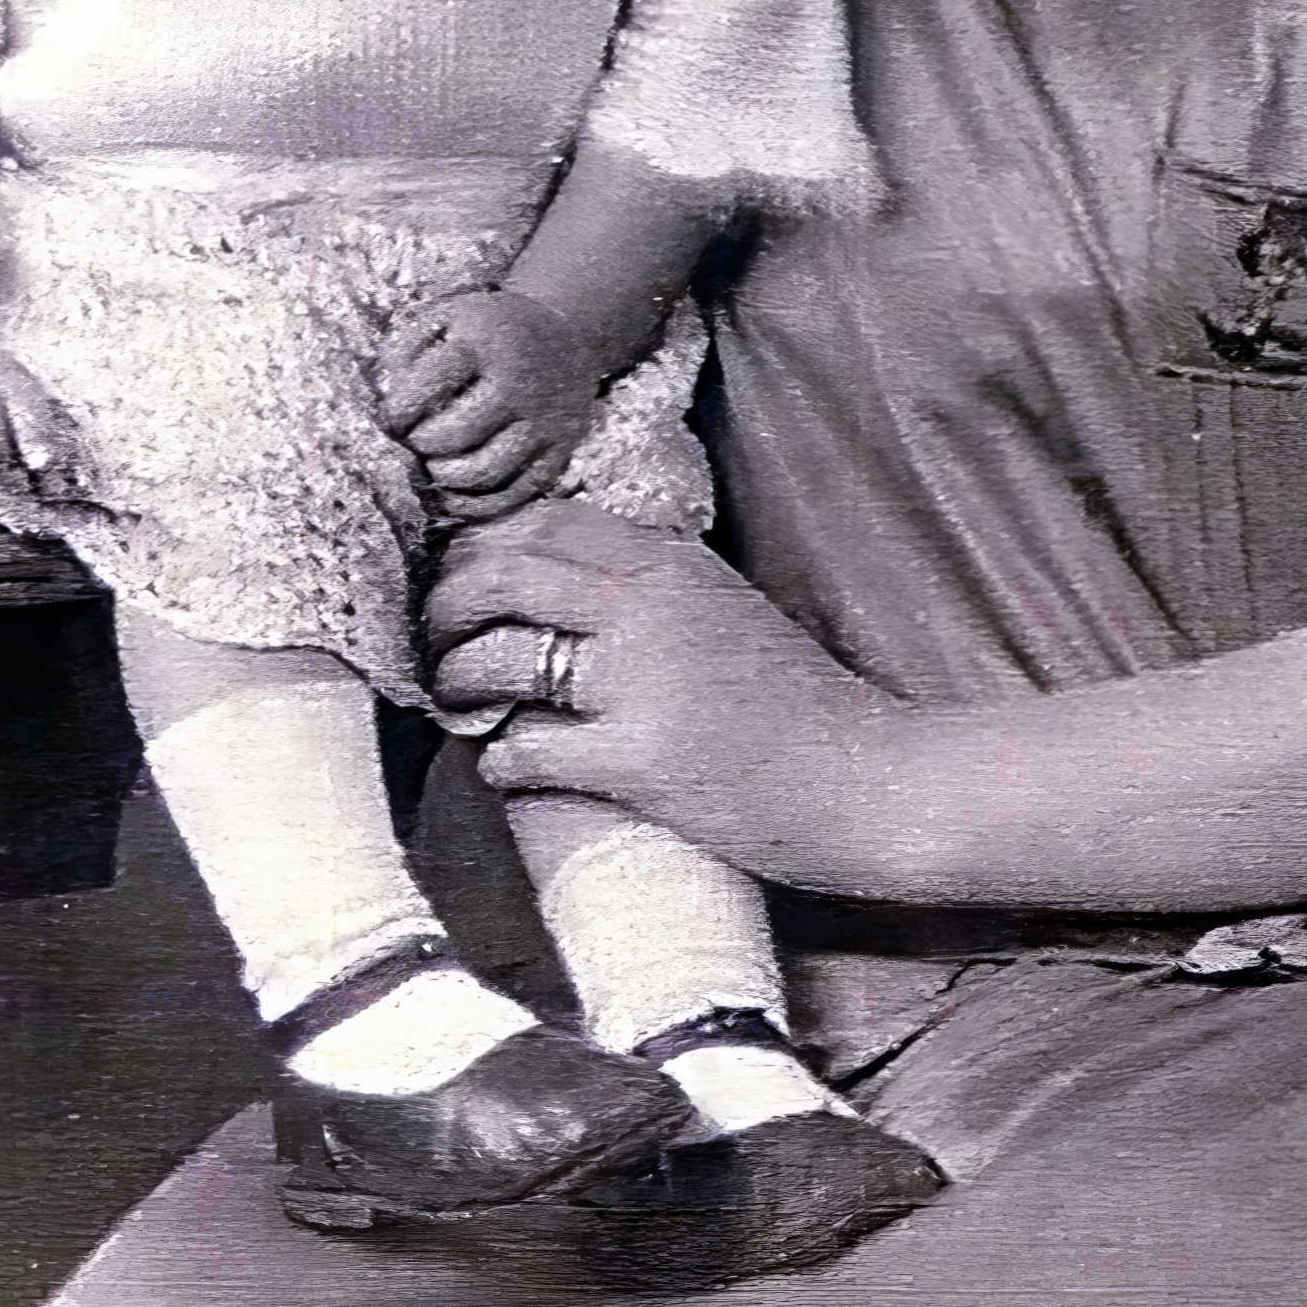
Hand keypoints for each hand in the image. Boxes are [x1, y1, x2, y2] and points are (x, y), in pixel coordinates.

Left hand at [375, 284, 601, 521]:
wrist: (569, 333)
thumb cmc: (491, 329)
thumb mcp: (448, 315)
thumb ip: (407, 348)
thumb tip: (387, 398)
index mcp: (485, 345)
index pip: (428, 386)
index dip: (398, 412)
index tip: (391, 420)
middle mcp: (519, 384)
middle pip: (456, 435)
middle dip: (421, 446)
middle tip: (412, 444)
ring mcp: (545, 420)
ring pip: (487, 470)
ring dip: (448, 478)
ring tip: (434, 467)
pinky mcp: (562, 447)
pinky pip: (521, 491)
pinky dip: (483, 504)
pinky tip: (458, 496)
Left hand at [420, 501, 897, 865]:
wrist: (877, 782)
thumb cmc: (799, 703)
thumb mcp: (722, 608)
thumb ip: (647, 586)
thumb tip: (550, 581)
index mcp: (669, 563)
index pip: (537, 523)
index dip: (476, 548)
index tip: (452, 580)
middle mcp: (648, 606)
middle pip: (497, 577)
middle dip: (441, 609)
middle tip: (430, 643)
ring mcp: (641, 680)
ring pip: (498, 659)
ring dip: (456, 683)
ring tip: (454, 702)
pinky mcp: (639, 757)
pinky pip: (527, 747)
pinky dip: (495, 756)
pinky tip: (498, 764)